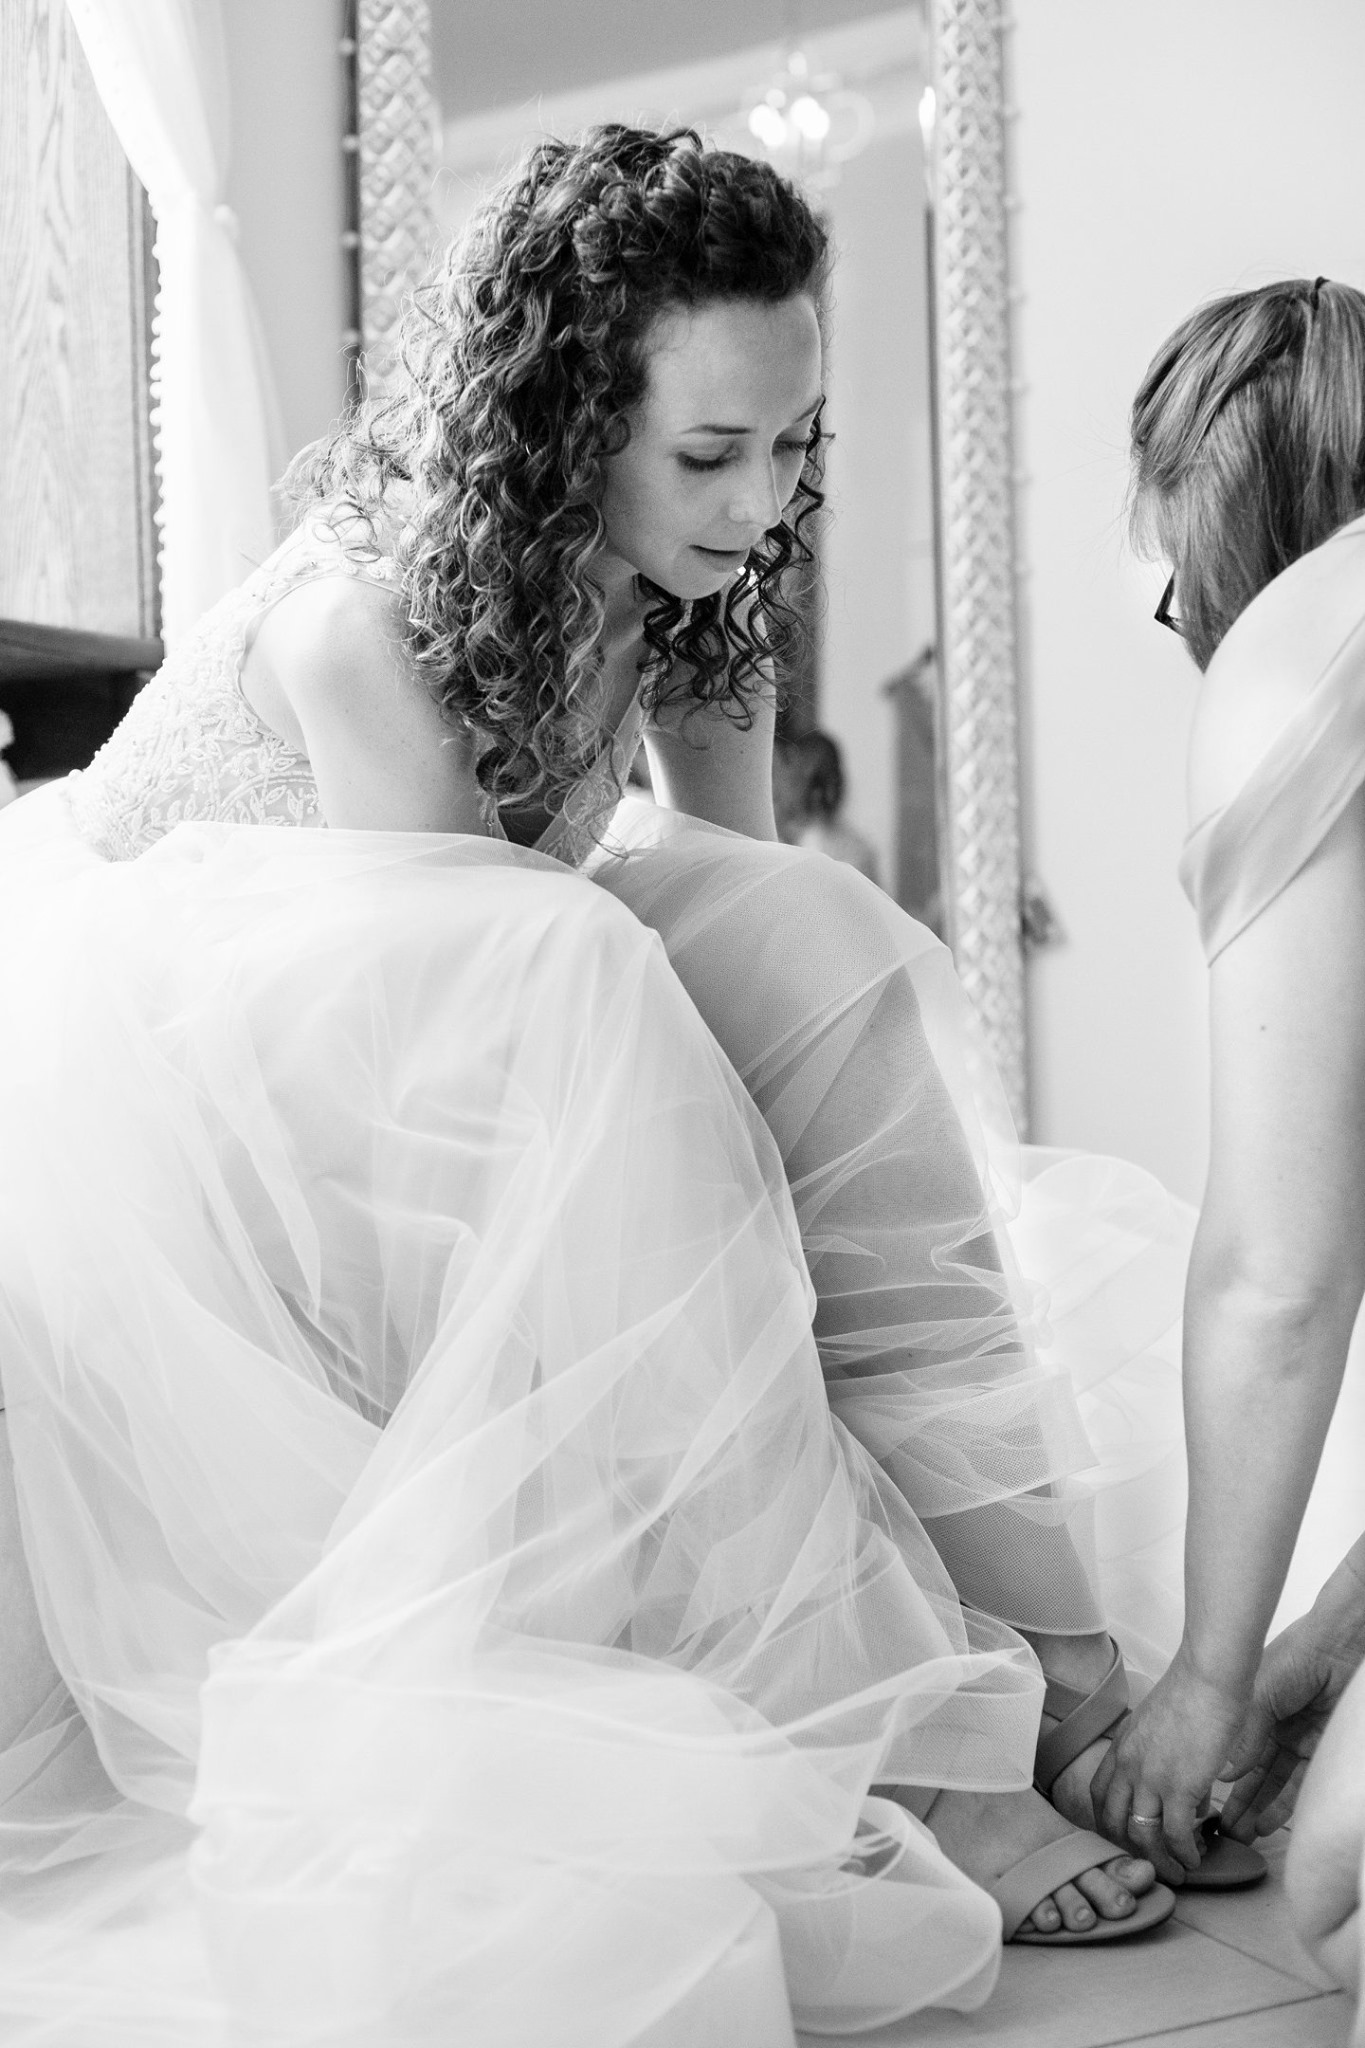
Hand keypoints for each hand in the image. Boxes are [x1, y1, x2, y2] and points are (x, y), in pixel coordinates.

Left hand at [1089, 1652, 1248, 1875]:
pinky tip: (1197, 1856)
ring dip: (1160, 1861)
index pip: (1100, 1795)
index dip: (1110, 1822)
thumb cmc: (1195, 1692)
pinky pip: (1175, 1834)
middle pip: (1113, 1821)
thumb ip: (1162, 1757)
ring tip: (1179, 1872)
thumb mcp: (1162, 1725)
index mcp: (1121, 1746)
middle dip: (1130, 1850)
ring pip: (1143, 1836)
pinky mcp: (1178, 1787)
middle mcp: (1127, 1765)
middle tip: (1151, 1865)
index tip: (1127, 1839)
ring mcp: (1150, 1777)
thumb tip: (1186, 1792)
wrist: (1209, 1677)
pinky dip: (1185, 1852)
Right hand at [1219, 1603, 1364, 1840]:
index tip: (1201, 1800)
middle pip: (1251, 1774)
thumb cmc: (1292, 1659)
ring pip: (1273, 1785)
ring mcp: (1294, 1741)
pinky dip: (1283, 1805)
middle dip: (1236, 1802)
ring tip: (1241, 1836)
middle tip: (1220, 1831)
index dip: (1219, 1778)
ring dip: (1257, 1810)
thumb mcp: (1258, 1696)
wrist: (1334, 1649)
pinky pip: (1299, 1785)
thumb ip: (1245, 1738)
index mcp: (1250, 1710)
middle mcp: (1271, 1728)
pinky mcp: (1318, 1751)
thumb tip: (1224, 1775)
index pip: (1231, 1752)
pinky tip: (1266, 1823)